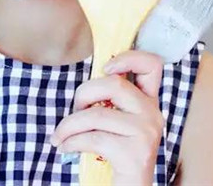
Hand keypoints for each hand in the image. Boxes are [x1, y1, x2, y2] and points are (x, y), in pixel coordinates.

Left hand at [50, 50, 164, 185]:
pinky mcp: (136, 154)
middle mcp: (153, 114)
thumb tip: (84, 86)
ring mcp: (147, 134)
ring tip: (59, 136)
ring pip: (96, 114)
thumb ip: (110, 102)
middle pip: (114, 84)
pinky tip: (65, 148)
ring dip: (68, 126)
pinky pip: (93, 138)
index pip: (152, 65)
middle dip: (83, 94)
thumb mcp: (117, 123)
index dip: (129, 57)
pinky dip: (71, 142)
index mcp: (149, 102)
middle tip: (74, 109)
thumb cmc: (117, 154)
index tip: (105, 67)